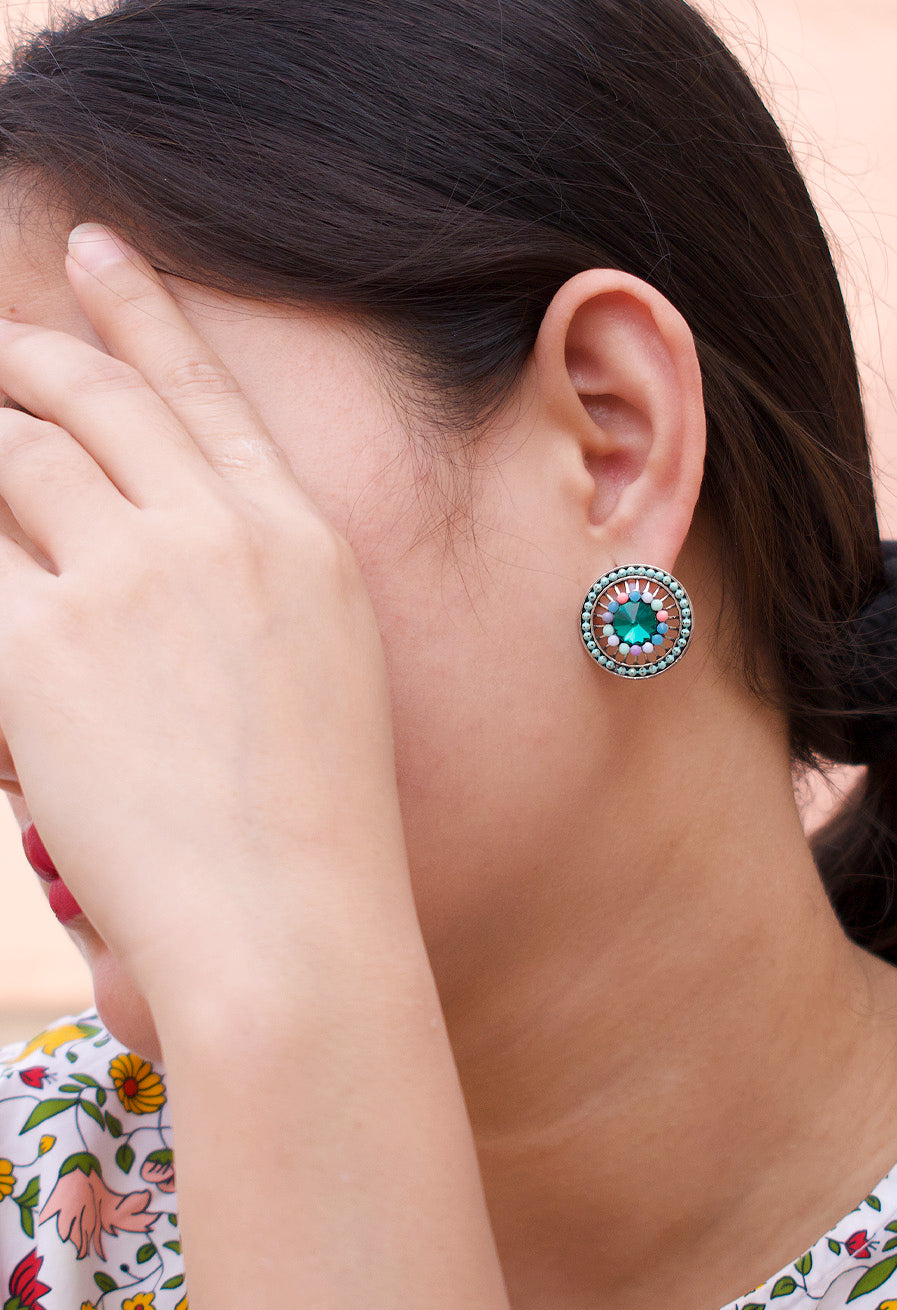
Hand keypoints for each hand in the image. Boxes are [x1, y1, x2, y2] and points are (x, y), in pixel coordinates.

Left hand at [0, 225, 409, 1001]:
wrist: (291, 926)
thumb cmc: (318, 827)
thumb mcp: (319, 673)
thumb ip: (246, 588)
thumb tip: (145, 543)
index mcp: (299, 538)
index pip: (204, 392)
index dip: (143, 309)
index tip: (98, 249)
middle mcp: (218, 535)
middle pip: (92, 395)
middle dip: (25, 355)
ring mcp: (131, 579)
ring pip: (14, 458)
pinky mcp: (41, 645)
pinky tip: (3, 591)